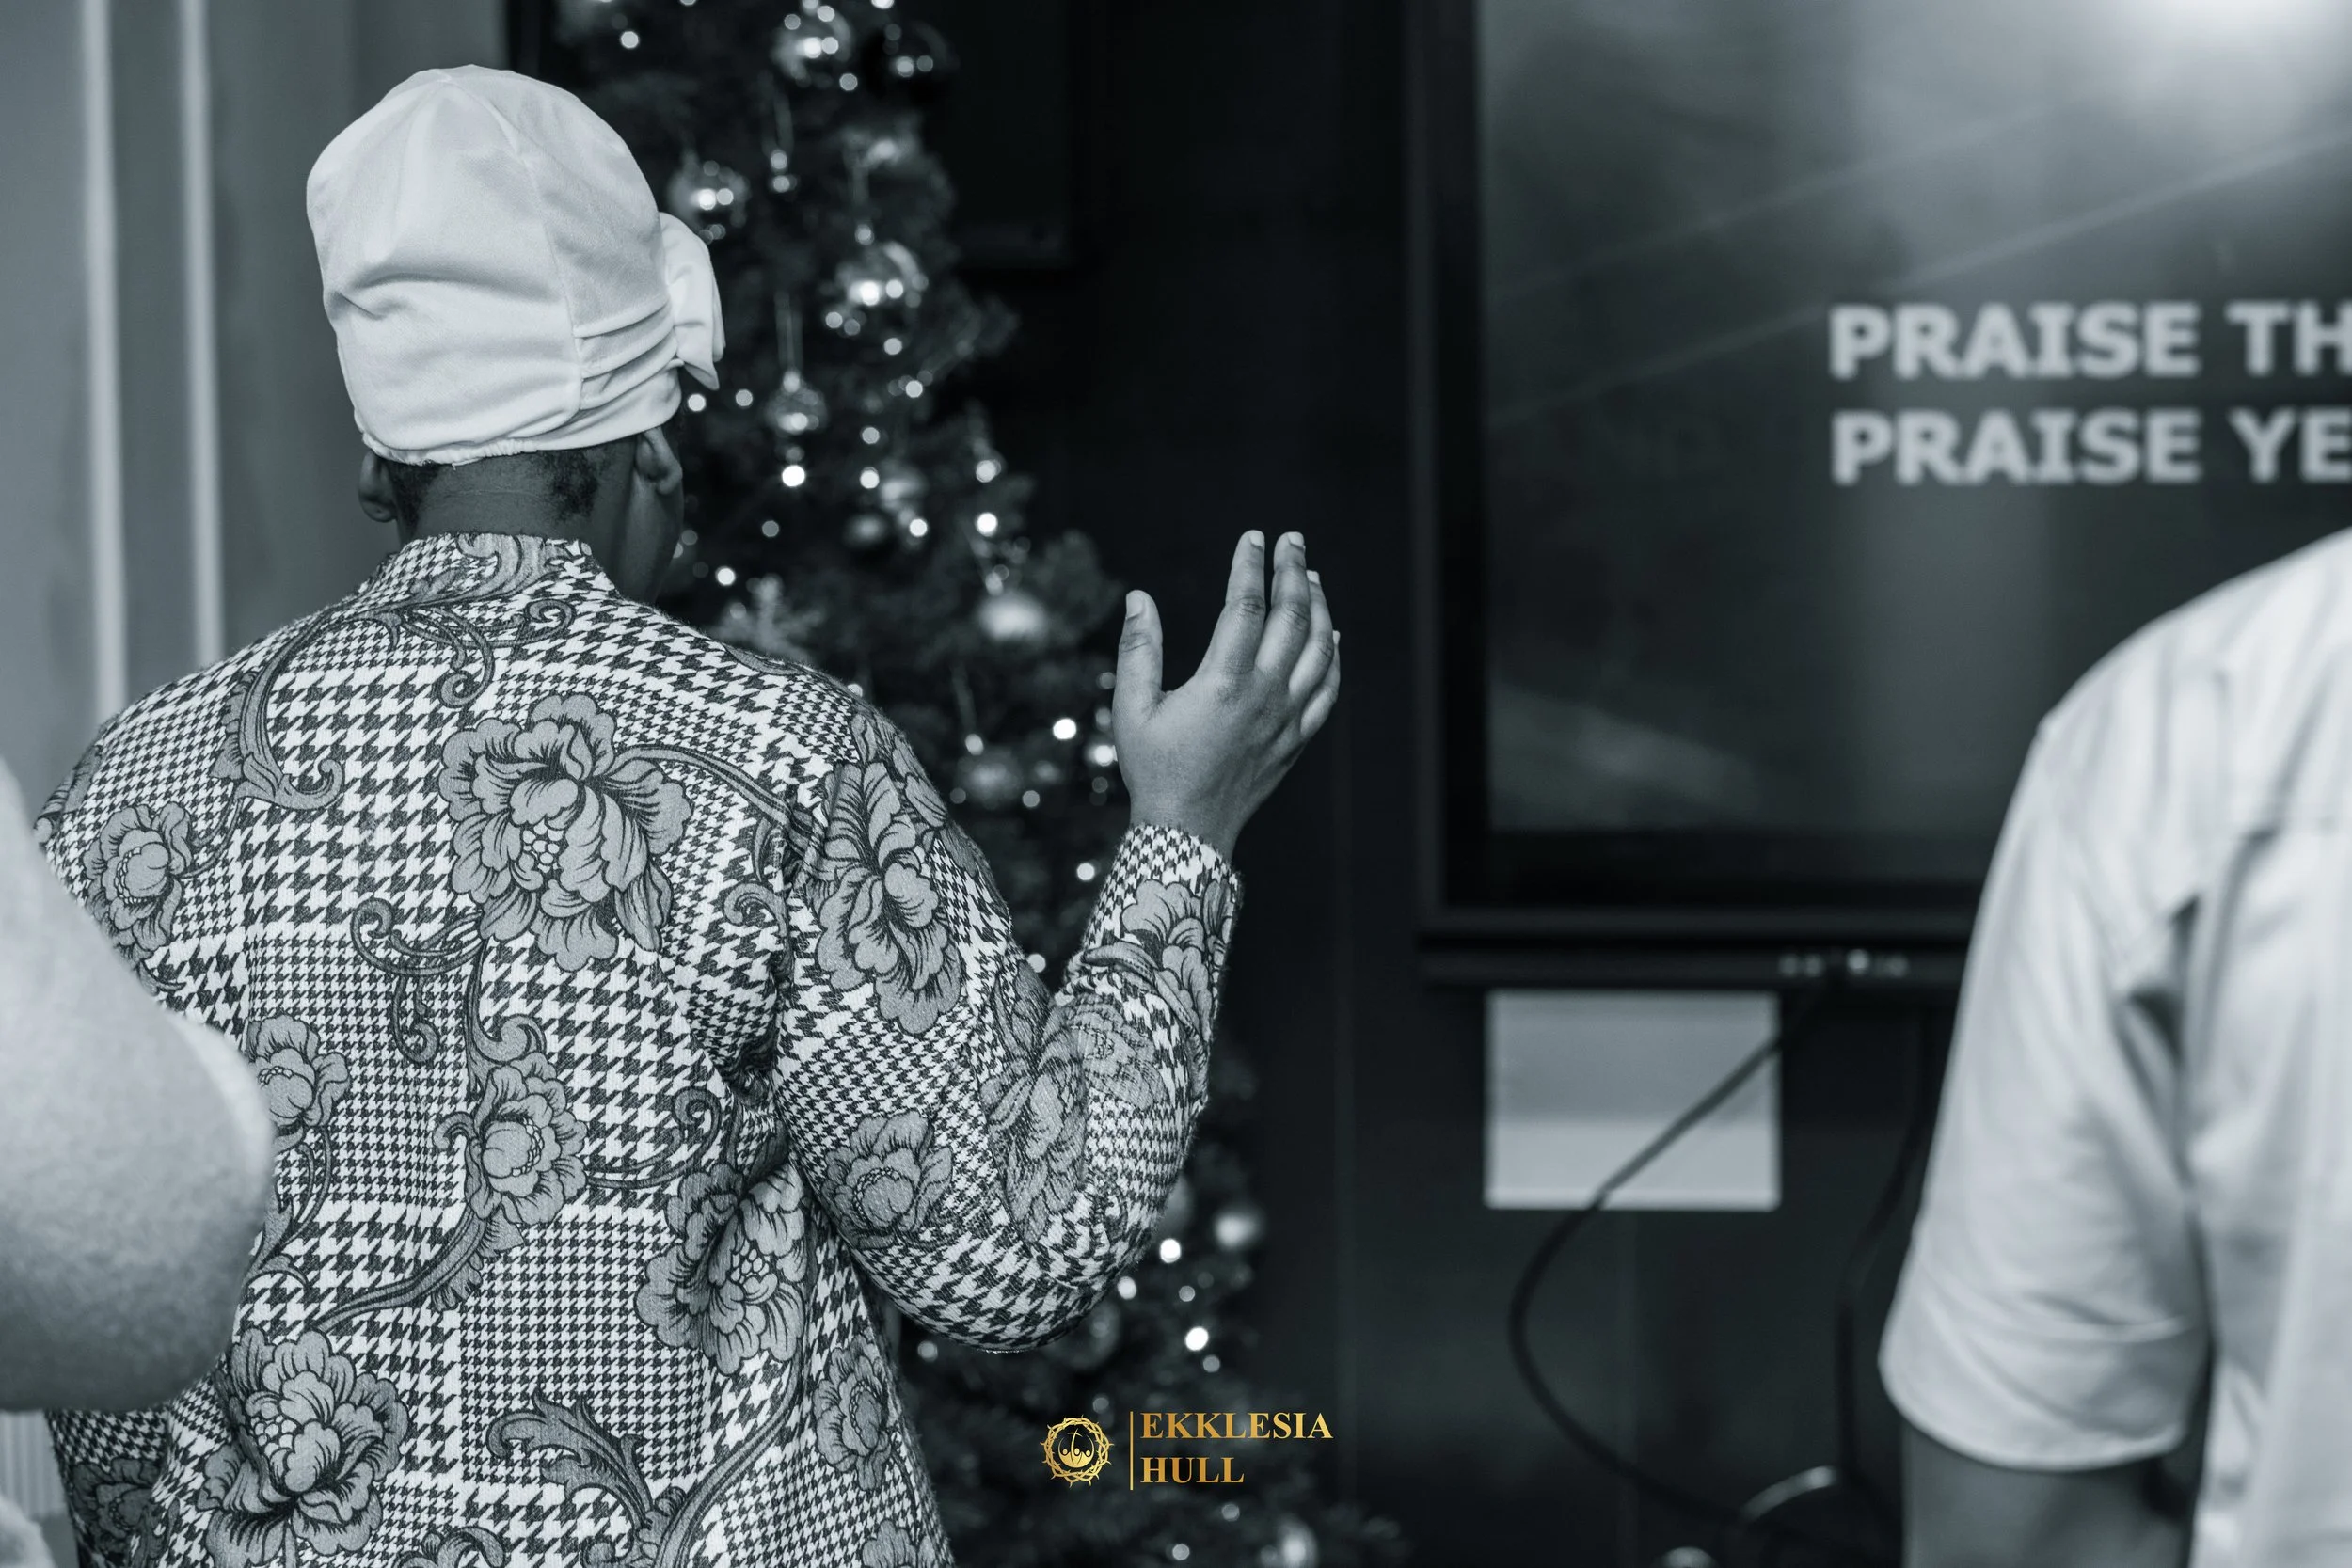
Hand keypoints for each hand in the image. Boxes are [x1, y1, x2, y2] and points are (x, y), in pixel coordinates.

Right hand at [1113, 531, 1340, 860]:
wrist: (1188, 832)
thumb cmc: (1154, 770)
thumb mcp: (1132, 709)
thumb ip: (1138, 649)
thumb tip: (1139, 597)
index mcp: (1223, 684)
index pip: (1246, 607)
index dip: (1251, 567)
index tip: (1252, 538)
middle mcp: (1264, 696)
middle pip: (1292, 618)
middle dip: (1294, 572)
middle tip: (1292, 542)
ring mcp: (1286, 718)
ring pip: (1318, 650)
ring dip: (1318, 607)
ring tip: (1311, 577)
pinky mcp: (1296, 739)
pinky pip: (1328, 690)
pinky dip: (1332, 658)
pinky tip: (1331, 637)